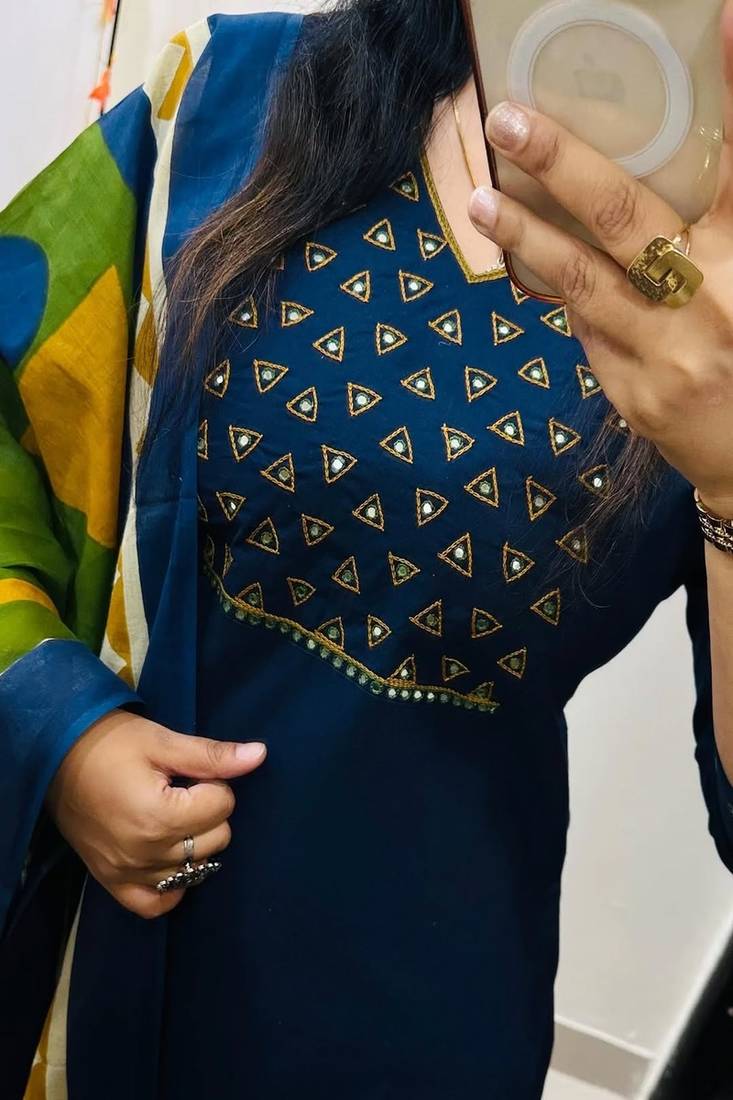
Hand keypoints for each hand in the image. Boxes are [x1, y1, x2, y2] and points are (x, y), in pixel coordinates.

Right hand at [45, 709, 266, 918]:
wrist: (56, 755)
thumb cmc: (112, 743)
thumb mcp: (164, 741)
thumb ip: (213, 756)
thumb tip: (259, 755)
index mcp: (159, 816)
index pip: (223, 807)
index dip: (214, 785)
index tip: (190, 774)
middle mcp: (145, 853)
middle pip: (216, 840)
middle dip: (209, 813)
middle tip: (182, 792)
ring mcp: (128, 872)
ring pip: (195, 871)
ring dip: (194, 844)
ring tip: (171, 818)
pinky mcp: (112, 882)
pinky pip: (156, 904)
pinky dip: (172, 886)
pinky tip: (170, 859)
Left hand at [468, 1, 732, 518]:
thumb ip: (723, 224)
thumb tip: (683, 167)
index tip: (723, 13)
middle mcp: (709, 301)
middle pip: (625, 218)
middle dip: (562, 163)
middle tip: (510, 121)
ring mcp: (665, 354)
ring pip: (581, 282)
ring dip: (524, 235)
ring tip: (480, 199)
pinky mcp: (633, 394)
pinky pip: (583, 330)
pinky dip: (555, 292)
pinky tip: (522, 261)